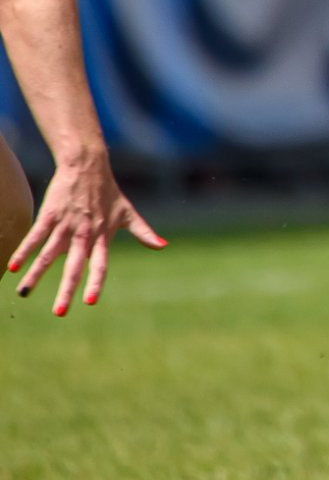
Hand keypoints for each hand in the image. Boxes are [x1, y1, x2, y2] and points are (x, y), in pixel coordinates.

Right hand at [9, 157, 164, 314]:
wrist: (87, 166)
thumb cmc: (108, 192)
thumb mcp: (128, 213)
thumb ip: (144, 232)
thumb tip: (163, 246)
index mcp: (102, 237)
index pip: (100, 265)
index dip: (95, 283)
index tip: (90, 303)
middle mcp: (84, 234)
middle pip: (74, 267)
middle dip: (66, 290)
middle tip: (59, 313)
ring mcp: (66, 225)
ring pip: (49, 255)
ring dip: (36, 275)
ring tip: (24, 293)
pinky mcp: (50, 215)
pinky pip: (35, 236)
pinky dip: (24, 251)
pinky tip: (13, 266)